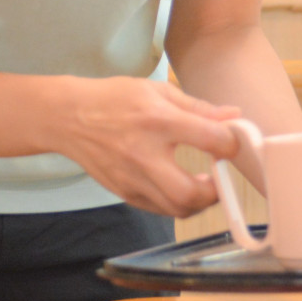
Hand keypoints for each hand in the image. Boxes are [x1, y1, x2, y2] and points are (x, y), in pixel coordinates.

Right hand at [50, 75, 240, 217]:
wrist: (68, 117)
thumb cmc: (113, 99)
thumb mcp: (156, 91)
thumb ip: (198, 108)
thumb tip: (233, 116)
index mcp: (158, 120)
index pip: (211, 139)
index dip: (231, 143)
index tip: (230, 143)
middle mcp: (144, 153)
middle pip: (190, 193)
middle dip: (215, 192)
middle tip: (217, 179)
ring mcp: (131, 178)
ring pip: (176, 209)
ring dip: (197, 202)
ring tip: (199, 185)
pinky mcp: (123, 192)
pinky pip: (159, 209)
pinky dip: (174, 203)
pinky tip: (174, 185)